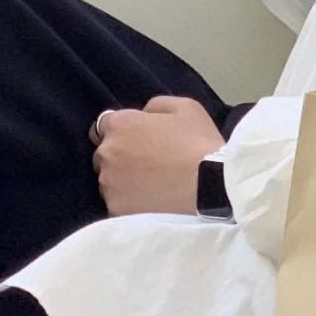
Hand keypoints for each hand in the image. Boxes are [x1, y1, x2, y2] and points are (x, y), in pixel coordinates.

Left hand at [93, 97, 224, 216]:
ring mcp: (108, 184)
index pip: (105, 126)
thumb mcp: (185, 108)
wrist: (210, 187)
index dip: (123, 132)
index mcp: (120, 125)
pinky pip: (117, 203)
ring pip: (108, 181)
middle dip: (120, 156)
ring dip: (123, 181)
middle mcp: (106, 153)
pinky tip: (150, 202)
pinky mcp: (115, 209)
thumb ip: (155, 106)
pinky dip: (129, 203)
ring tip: (151, 186)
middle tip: (148, 164)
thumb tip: (142, 114)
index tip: (139, 140)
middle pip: (105, 154)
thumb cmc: (199, 143)